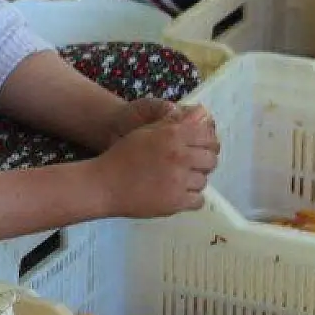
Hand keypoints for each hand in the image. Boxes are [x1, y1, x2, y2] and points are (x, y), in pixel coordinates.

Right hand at [92, 105, 219, 218]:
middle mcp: (180, 156)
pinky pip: (198, 200)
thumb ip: (175, 122)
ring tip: (177, 180)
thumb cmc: (122, 155)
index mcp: (173, 135)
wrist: (103, 184)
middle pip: (210, 160)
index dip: (206, 142)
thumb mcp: (146, 132)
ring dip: (194, 180)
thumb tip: (203, 113)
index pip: (208, 136)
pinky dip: (190, 198)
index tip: (196, 148)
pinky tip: (176, 193)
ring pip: (204, 181)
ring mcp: (179, 180)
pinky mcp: (176, 202)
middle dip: (202, 162)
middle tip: (187, 165)